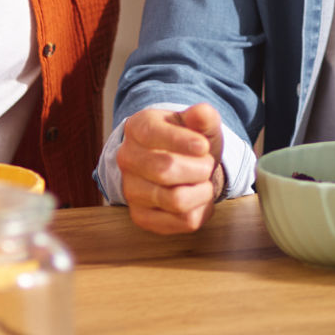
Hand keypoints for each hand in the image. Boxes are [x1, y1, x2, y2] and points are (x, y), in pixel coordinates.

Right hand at [116, 104, 226, 234]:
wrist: (179, 164)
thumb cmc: (189, 141)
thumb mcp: (198, 124)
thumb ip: (203, 116)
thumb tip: (201, 113)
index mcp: (137, 128)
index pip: (153, 134)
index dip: (182, 141)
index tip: (203, 146)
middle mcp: (127, 159)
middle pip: (165, 170)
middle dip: (199, 168)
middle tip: (208, 164)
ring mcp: (131, 190)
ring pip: (176, 200)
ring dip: (203, 191)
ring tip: (204, 182)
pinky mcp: (142, 217)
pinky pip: (182, 221)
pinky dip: (201, 210)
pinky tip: (199, 198)